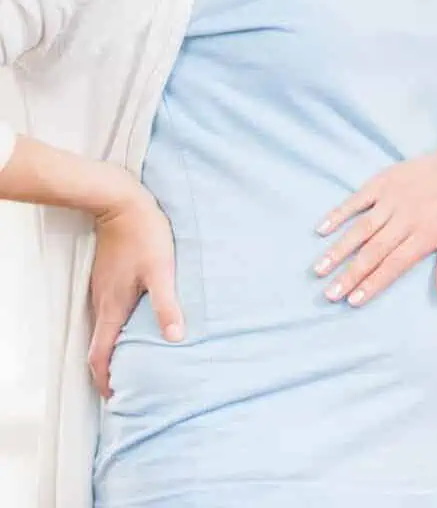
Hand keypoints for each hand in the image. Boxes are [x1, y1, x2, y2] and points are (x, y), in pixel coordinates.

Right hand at [88, 183, 183, 397]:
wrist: (121, 203)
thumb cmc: (144, 235)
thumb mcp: (161, 269)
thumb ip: (167, 304)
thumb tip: (175, 337)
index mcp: (113, 307)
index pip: (99, 356)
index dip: (104, 380)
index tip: (115, 396)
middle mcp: (102, 302)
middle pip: (98, 346)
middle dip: (108, 369)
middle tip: (126, 384)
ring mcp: (101, 289)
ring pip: (102, 328)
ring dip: (112, 347)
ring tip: (132, 358)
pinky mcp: (106, 276)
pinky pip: (107, 310)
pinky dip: (115, 326)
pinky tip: (133, 321)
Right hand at [313, 109, 436, 306]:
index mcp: (427, 233)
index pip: (395, 264)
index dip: (373, 283)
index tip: (353, 301)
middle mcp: (407, 217)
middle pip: (374, 250)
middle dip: (350, 274)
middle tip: (328, 294)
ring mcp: (394, 197)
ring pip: (361, 227)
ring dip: (339, 248)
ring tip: (319, 268)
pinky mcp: (385, 180)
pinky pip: (359, 198)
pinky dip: (340, 212)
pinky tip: (322, 228)